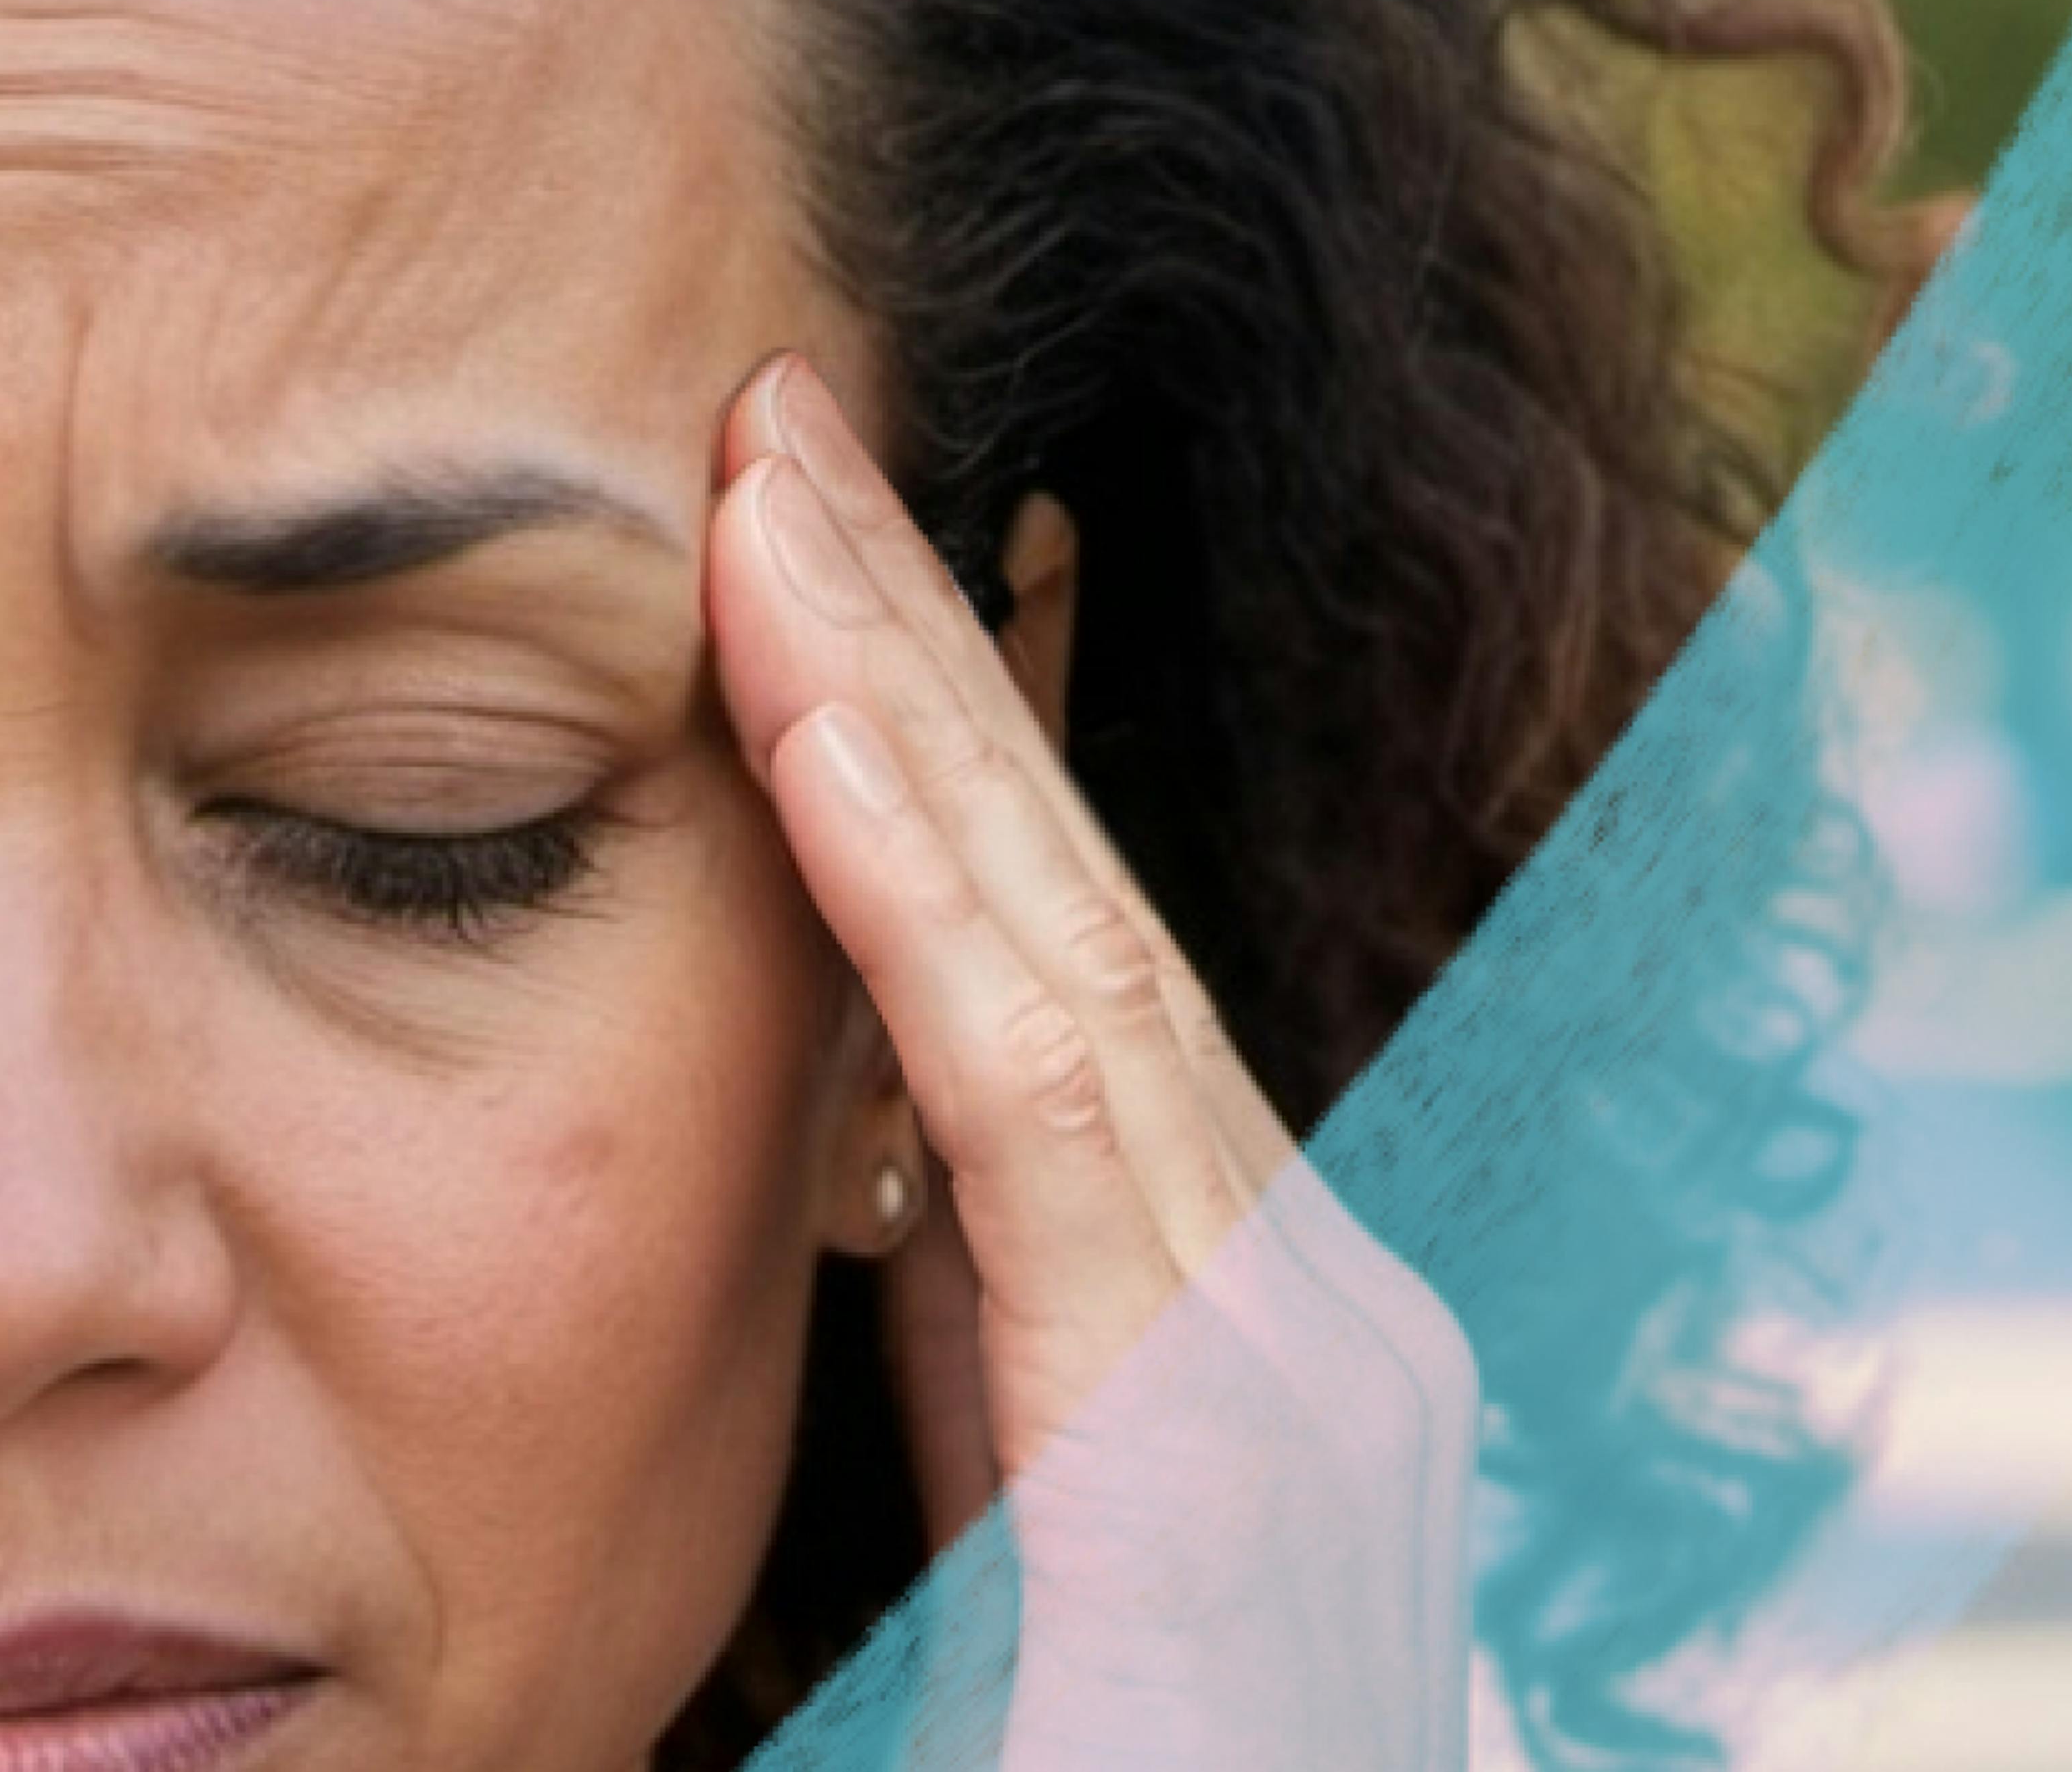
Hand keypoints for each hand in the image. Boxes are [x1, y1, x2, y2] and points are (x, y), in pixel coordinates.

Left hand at [707, 353, 1480, 1769]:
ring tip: (769, 494)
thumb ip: (986, 1312)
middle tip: (789, 432)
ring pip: (1059, 944)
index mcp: (1238, 1292)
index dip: (946, 736)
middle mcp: (1302, 1280)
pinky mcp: (1215, 1432)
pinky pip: (1042, 1099)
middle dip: (927, 646)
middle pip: (1072, 897)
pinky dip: (920, 896)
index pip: (1066, 950)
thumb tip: (872, 1130)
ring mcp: (1293, 1344)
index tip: (818, 562)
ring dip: (900, 702)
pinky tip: (807, 721)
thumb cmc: (1085, 1759)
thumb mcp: (1022, 1499)